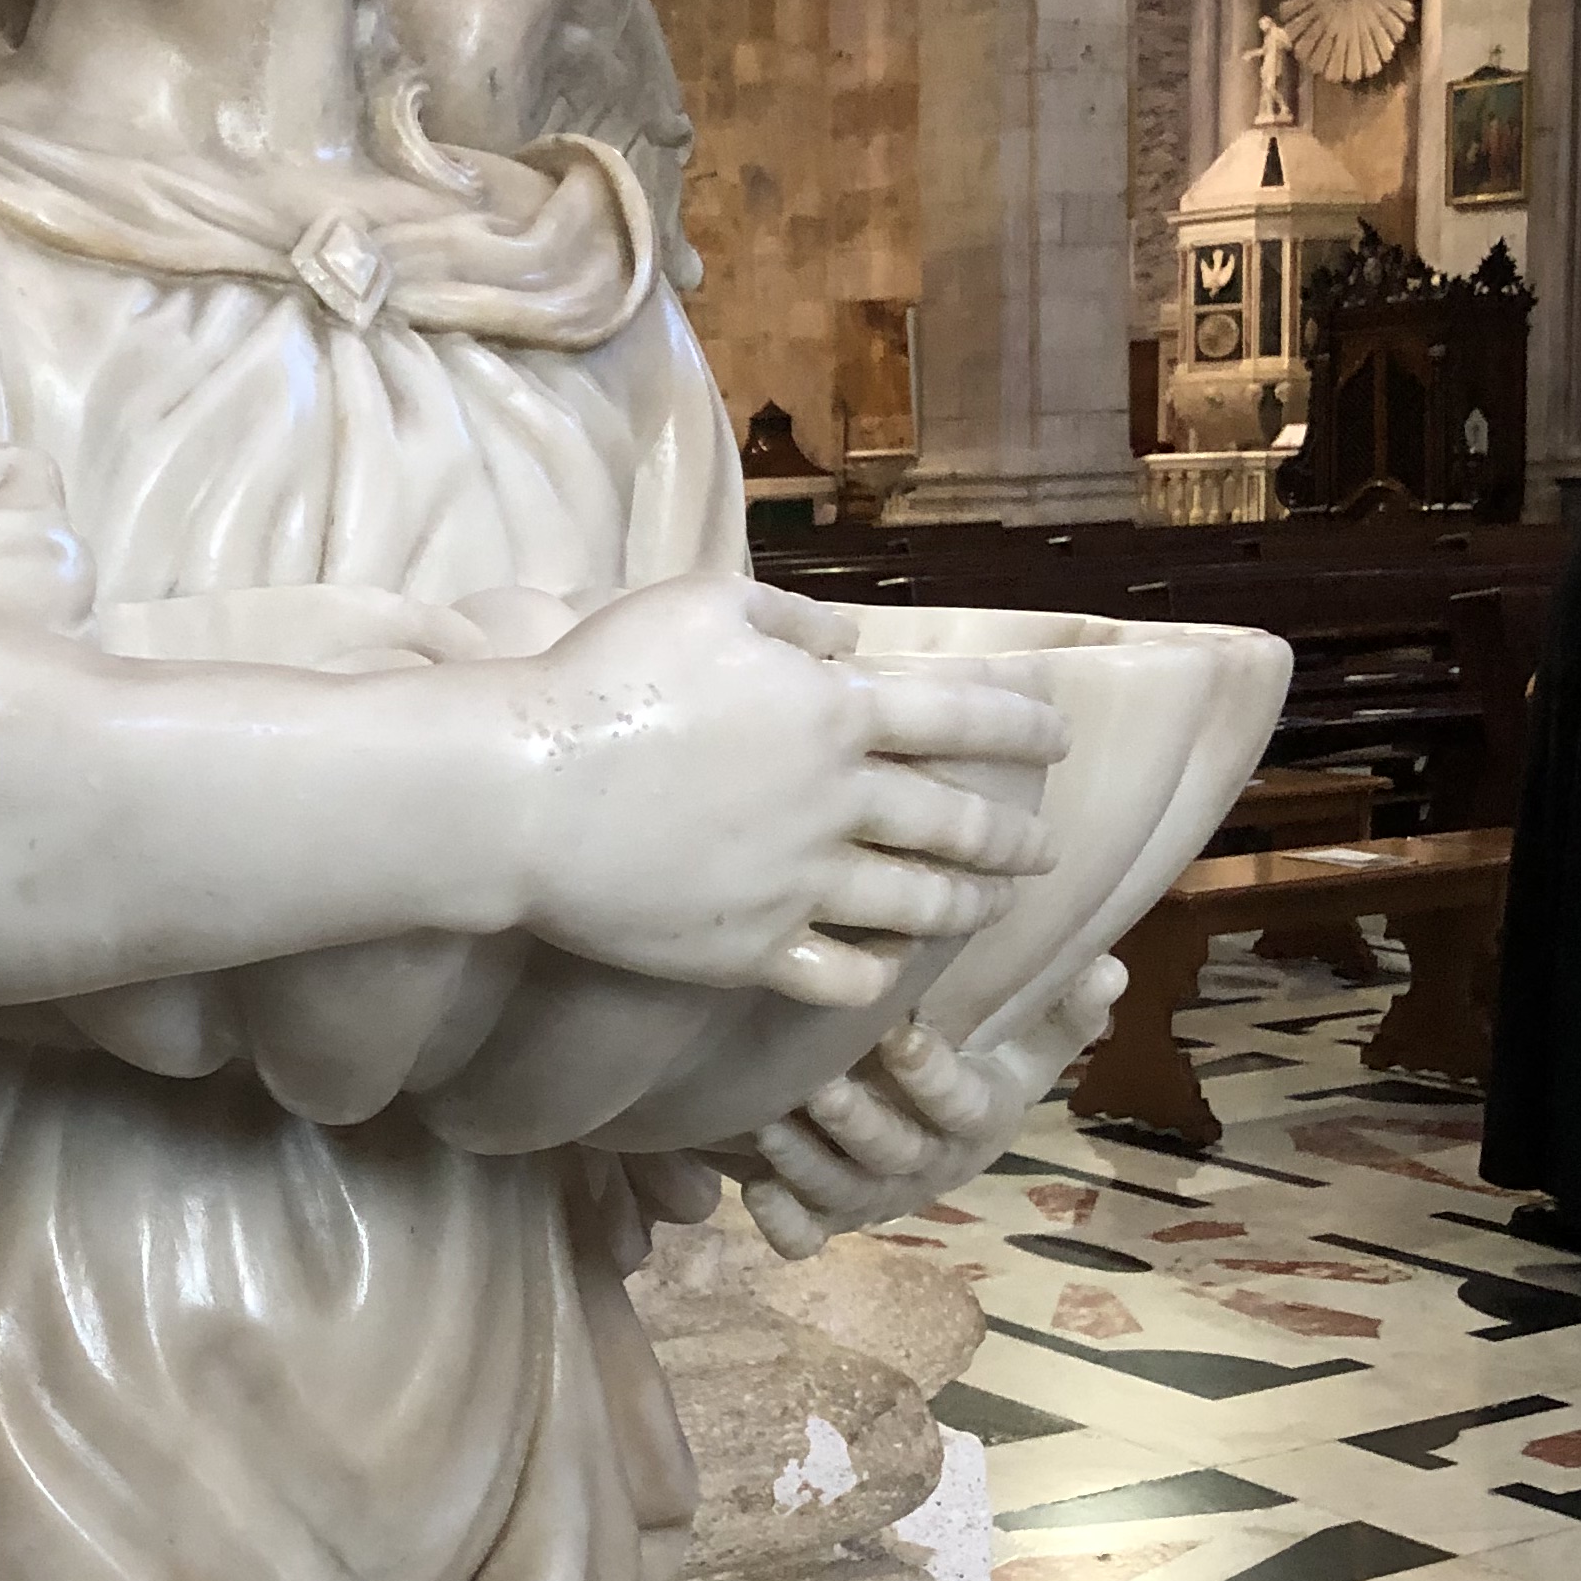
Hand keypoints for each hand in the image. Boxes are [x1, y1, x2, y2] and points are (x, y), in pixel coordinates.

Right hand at [509, 577, 1067, 1003]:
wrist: (523, 789)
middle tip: (1045, 848)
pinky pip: (843, 976)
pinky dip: (881, 975)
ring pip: (918, 906)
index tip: (1058, 738)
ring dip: (970, 906)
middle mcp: (835, 804)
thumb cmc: (604, 679)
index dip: (1022, 728)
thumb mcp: (704, 605)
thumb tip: (848, 643)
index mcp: (833, 714)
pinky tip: (890, 969)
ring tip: (991, 907)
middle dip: (1014, 838)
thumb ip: (792, 620)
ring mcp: (798, 886)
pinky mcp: (751, 949)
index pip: (962, 720)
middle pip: (956, 826)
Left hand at [732, 953, 1125, 1255]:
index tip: (903, 1036)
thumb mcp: (1023, 1054)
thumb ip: (1064, 1018)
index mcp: (976, 1122)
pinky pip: (805, 1239)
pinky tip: (753, 1191)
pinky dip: (781, 1224)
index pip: (962, 1107)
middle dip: (857, 1123)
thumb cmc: (969, 1083)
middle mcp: (925, 1167)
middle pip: (894, 1155)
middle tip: (816, 1083)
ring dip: (804, 1165)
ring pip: (840, 1195)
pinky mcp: (828, 1220)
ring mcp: (873, 1199)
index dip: (933, 1080)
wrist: (928, 1144)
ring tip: (768, 1125)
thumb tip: (1111, 970)